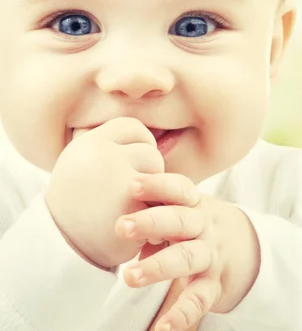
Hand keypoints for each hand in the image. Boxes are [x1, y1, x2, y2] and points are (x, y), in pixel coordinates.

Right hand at [46, 117, 164, 268]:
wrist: (62, 250)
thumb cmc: (78, 206)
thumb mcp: (83, 165)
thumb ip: (113, 148)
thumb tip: (152, 136)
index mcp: (88, 144)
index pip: (132, 127)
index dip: (139, 144)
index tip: (131, 164)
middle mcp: (101, 156)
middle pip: (150, 152)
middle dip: (147, 173)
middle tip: (127, 194)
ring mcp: (118, 180)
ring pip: (159, 176)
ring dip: (154, 194)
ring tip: (130, 209)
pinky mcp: (133, 207)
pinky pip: (162, 202)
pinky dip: (155, 216)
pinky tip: (137, 227)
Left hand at [115, 173, 260, 330]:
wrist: (246, 246)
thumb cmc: (197, 224)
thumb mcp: (184, 210)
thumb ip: (157, 211)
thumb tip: (120, 220)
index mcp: (194, 205)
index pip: (179, 190)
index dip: (158, 185)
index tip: (132, 185)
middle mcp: (204, 227)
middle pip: (180, 221)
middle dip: (151, 222)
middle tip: (121, 227)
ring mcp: (210, 256)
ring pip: (187, 258)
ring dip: (159, 266)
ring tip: (130, 276)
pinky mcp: (213, 285)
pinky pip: (198, 299)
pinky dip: (181, 315)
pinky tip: (161, 328)